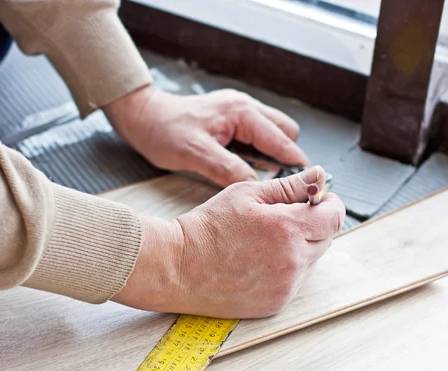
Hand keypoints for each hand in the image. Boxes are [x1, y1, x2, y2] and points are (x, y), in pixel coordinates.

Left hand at [103, 85, 309, 186]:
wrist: (142, 117)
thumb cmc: (163, 131)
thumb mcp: (195, 154)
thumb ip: (228, 169)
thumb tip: (257, 185)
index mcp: (241, 112)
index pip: (281, 140)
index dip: (295, 163)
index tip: (305, 185)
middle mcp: (245, 108)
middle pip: (285, 133)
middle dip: (287, 156)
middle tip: (280, 183)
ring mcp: (238, 112)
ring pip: (272, 133)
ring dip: (272, 154)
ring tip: (264, 179)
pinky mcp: (230, 119)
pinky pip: (256, 135)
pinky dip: (258, 151)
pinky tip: (247, 167)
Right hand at [112, 166, 345, 318]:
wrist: (178, 267)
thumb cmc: (207, 227)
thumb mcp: (247, 193)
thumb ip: (289, 185)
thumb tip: (320, 175)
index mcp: (288, 228)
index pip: (334, 216)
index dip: (329, 204)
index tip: (318, 200)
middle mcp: (292, 261)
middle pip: (326, 238)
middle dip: (312, 224)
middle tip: (283, 218)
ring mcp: (286, 286)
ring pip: (312, 260)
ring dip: (300, 247)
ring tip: (265, 241)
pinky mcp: (276, 303)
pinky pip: (296, 281)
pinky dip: (286, 269)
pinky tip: (259, 261)